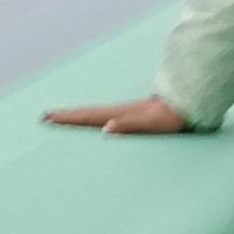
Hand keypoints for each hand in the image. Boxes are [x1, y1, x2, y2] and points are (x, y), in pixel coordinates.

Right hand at [45, 96, 192, 135]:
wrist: (188, 104)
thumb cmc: (171, 117)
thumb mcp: (152, 123)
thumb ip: (130, 125)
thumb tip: (106, 129)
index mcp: (120, 114)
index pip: (88, 116)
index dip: (69, 117)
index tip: (49, 117)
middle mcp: (119, 111)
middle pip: (87, 112)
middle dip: (66, 115)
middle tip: (45, 116)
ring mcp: (125, 112)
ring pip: (95, 113)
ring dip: (77, 115)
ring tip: (61, 116)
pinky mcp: (132, 115)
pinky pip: (105, 116)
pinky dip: (93, 118)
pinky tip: (93, 122)